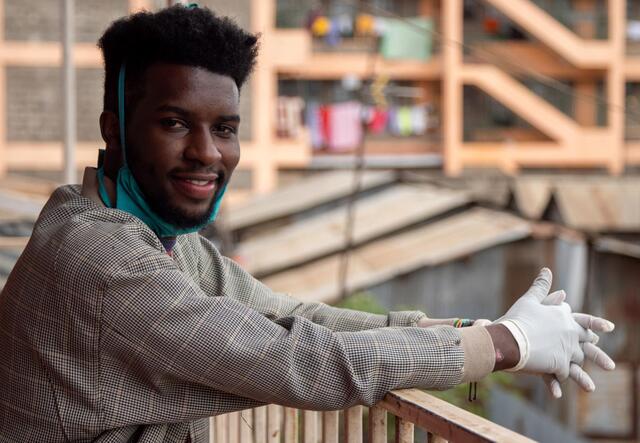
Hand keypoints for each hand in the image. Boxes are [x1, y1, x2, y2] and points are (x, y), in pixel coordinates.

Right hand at [494, 268, 614, 396]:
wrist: (507, 338)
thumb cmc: (516, 318)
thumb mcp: (528, 300)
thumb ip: (540, 287)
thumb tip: (547, 270)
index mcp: (563, 318)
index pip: (584, 319)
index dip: (596, 323)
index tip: (608, 328)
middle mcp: (569, 334)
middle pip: (586, 344)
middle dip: (596, 354)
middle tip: (609, 365)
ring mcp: (565, 351)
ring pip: (578, 364)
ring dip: (583, 377)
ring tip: (590, 388)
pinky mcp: (557, 365)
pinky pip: (558, 376)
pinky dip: (555, 384)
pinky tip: (558, 394)